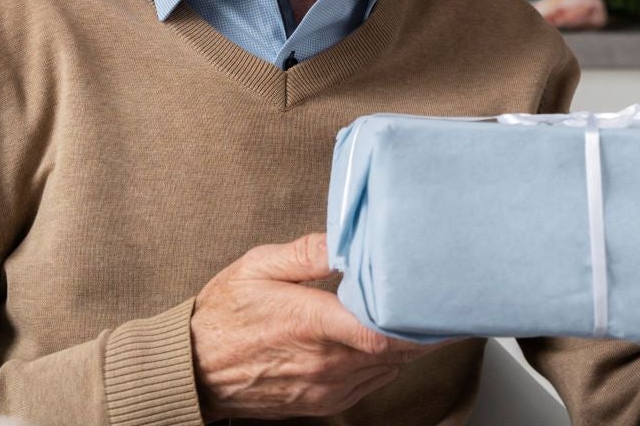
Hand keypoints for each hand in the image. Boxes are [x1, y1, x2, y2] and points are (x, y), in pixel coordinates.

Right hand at [190, 232, 428, 419]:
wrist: (195, 369)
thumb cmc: (225, 314)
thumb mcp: (259, 266)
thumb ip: (307, 252)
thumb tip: (347, 238)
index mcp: (311, 325)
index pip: (380, 332)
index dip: (418, 321)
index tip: (440, 299)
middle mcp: (324, 363)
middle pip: (395, 352)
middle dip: (422, 327)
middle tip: (444, 299)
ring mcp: (326, 388)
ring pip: (388, 369)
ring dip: (408, 345)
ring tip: (425, 314)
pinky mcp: (324, 402)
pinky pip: (372, 383)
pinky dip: (388, 363)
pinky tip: (392, 341)